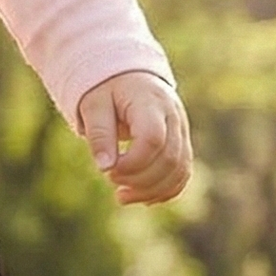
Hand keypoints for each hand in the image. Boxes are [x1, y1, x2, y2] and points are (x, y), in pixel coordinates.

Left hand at [77, 72, 191, 206]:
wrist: (128, 76)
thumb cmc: (107, 89)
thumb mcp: (94, 105)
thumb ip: (99, 134)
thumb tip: (105, 167)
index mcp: (151, 102)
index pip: (153, 140)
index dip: (132, 163)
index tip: (108, 170)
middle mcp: (174, 117)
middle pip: (169, 159)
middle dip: (139, 179)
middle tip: (110, 179)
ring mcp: (182, 131)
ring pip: (179, 170)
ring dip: (152, 190)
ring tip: (121, 196)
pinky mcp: (181, 144)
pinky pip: (182, 174)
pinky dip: (164, 191)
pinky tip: (141, 199)